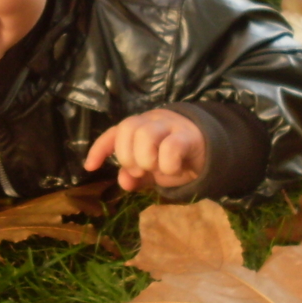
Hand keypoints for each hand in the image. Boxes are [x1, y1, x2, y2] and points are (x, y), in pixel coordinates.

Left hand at [84, 109, 208, 192]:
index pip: (114, 132)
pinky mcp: (188, 136)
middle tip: (139, 170)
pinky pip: (171, 147)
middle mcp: (151, 121)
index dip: (99, 149)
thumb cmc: (175, 158)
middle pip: (127, 129)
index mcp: (138, 126)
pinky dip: (167, 164)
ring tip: (155, 169)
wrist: (210, 151)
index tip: (90, 167)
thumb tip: (124, 182)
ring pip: (145, 135)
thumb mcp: (151, 169)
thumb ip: (135, 175)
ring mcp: (170, 125)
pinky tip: (173, 169)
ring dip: (145, 159)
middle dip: (127, 156)